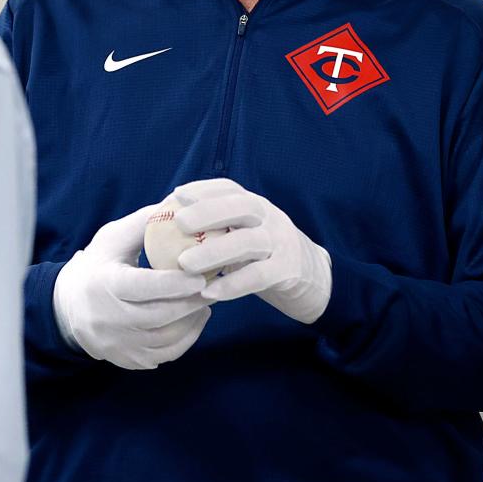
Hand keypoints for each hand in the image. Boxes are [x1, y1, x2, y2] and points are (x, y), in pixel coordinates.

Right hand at [53, 204, 211, 369]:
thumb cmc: (97, 265)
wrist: (68, 307)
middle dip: (191, 302)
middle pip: (159, 316)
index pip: (144, 287)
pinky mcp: (127, 360)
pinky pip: (165, 354)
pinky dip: (185, 338)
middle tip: (213, 286)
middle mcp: (109, 319)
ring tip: (207, 300)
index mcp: (104, 285)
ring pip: (166, 339)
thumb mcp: (112, 239)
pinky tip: (194, 319)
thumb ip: (144, 223)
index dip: (175, 284)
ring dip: (192, 321)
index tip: (200, 276)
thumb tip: (178, 204)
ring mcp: (118, 344)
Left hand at [172, 179, 331, 324]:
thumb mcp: (245, 233)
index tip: (177, 194)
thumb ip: (218, 227)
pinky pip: (258, 276)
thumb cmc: (264, 255)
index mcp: (257, 206)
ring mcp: (281, 243)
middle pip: (241, 207)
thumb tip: (168, 223)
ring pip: (247, 242)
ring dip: (213, 251)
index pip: (230, 189)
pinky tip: (207, 292)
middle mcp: (270, 218)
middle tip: (179, 222)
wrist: (314, 279)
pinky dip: (232, 284)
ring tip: (184, 264)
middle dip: (208, 211)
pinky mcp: (288, 271)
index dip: (204, 189)